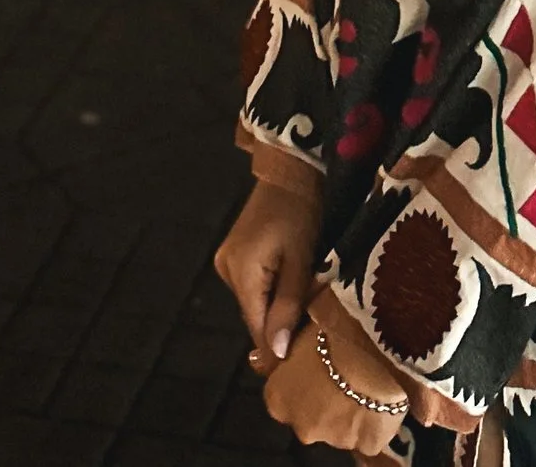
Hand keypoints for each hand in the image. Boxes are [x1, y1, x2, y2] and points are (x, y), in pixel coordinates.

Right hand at [215, 172, 318, 373]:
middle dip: (279, 325)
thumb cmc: (302, 212)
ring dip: (276, 308)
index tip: (299, 365)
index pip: (256, 327)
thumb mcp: (301, 260)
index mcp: (241, 273)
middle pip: (255, 315)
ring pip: (255, 301)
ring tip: (304, 307)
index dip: (276, 348)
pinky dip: (271, 291)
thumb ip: (287, 306)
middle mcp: (226, 270)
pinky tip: (290, 287)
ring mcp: (228, 260)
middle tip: (309, 333)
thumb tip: (273, 353)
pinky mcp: (234, 252)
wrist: (291, 170)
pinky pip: (253, 285)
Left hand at [260, 293, 408, 451]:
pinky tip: (384, 391)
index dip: (300, 370)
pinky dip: (376, 418)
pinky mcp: (368, 446)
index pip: (282, 389)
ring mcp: (336, 439)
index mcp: (277, 396)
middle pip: (310, 412)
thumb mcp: (299, 315)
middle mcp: (301, 425)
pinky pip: (369, 434)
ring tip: (368, 374)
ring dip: (349, 406)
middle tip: (344, 364)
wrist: (379, 340)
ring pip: (341, 425)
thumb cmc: (334, 319)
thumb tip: (255, 359)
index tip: (317, 353)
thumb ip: (278, 343)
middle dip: (323, 394)